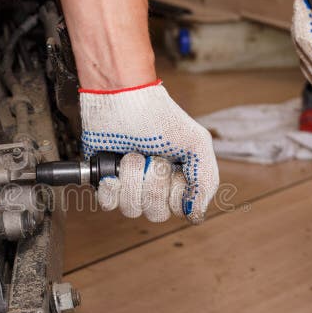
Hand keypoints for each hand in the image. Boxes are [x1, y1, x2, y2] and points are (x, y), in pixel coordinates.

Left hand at [80, 80, 218, 223]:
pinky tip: (114, 170)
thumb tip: (194, 215)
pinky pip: (108, 203)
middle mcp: (154, 188)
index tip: (174, 168)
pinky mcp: (106, 181)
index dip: (174, 192)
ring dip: (131, 177)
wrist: (122, 97)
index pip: (179, 210)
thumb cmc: (160, 116)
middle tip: (152, 157)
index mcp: (178, 181)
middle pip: (155, 213)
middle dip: (152, 182)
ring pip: (131, 208)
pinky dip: (111, 187)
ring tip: (132, 154)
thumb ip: (205, 180)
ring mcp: (129, 186)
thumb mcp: (197, 144)